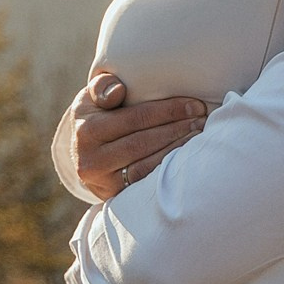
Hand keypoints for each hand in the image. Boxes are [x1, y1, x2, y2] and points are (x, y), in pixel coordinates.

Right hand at [71, 72, 207, 200]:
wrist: (81, 152)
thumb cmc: (95, 115)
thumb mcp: (91, 97)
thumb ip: (103, 87)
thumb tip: (118, 91)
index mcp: (86, 130)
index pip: (135, 118)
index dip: (168, 111)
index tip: (194, 105)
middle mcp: (91, 159)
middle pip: (143, 143)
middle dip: (177, 130)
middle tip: (202, 120)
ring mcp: (102, 182)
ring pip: (146, 166)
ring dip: (176, 150)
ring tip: (199, 136)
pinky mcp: (114, 196)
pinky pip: (145, 182)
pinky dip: (167, 169)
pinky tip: (185, 156)